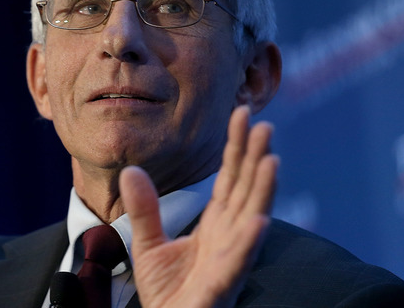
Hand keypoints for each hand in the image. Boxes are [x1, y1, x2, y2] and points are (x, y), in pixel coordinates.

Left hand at [120, 105, 277, 307]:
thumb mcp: (148, 244)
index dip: (237, 148)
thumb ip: (145, 208)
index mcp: (214, 227)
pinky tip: (258, 219)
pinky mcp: (221, 286)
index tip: (241, 113)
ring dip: (263, 191)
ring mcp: (229, 262)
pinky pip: (237, 262)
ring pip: (250, 220)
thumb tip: (131, 170)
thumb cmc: (167, 294)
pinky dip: (248, 241)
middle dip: (255, 159)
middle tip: (264, 125)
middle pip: (245, 192)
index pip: (229, 180)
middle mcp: (229, 239)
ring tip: (272, 160)